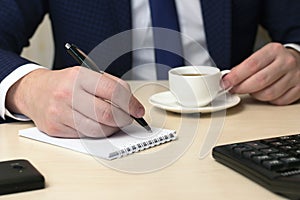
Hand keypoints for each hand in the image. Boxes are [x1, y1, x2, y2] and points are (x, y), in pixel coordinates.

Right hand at [6, 67, 144, 137]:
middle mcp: (68, 94)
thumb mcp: (88, 75)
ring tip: (113, 122)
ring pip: (98, 129)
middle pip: (107, 114)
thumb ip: (113, 87)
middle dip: (124, 119)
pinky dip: (97, 132)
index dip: (131, 104)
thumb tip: (133, 106)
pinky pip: (85, 136)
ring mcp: (60, 113)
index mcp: (80, 76)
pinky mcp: (55, 129)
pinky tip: (97, 125)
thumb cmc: (66, 83)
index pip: (113, 91)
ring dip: (112, 128)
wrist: (35, 91)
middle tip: (128, 118)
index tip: (137, 110)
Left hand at [222, 42, 299, 104]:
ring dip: (255, 95)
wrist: (298, 60)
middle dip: (242, 88)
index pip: (251, 65)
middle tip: (233, 89)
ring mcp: (295, 76)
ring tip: (251, 90)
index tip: (225, 83)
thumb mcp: (260, 56)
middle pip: (260, 81)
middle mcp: (286, 62)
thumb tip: (228, 79)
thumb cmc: (275, 60)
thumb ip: (244, 67)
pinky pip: (278, 101)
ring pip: (268, 94)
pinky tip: (265, 93)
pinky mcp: (299, 89)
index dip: (236, 76)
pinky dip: (268, 100)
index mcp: (274, 51)